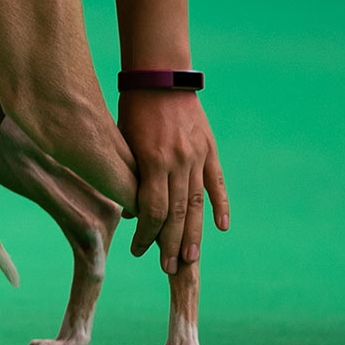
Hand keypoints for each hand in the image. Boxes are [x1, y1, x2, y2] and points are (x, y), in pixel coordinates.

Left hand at [119, 90, 228, 273]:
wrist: (159, 76)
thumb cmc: (132, 109)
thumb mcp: (122, 142)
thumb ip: (128, 176)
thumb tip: (130, 212)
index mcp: (152, 160)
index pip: (152, 210)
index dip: (146, 235)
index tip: (139, 251)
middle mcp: (178, 161)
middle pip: (177, 213)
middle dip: (171, 244)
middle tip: (168, 268)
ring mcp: (197, 156)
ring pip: (198, 204)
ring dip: (194, 234)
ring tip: (190, 258)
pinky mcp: (210, 149)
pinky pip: (217, 183)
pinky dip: (221, 206)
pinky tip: (221, 228)